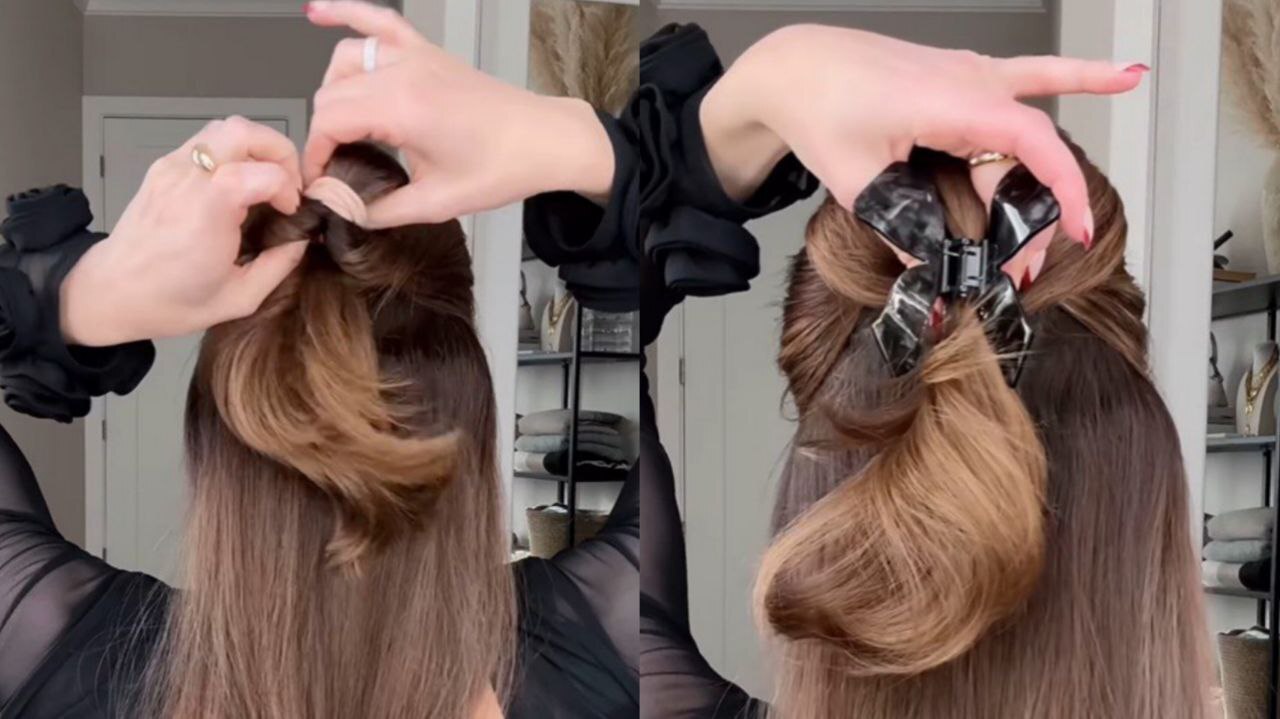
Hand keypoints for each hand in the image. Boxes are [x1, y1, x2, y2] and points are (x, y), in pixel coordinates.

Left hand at [60, 116, 306, 346]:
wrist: (111, 292)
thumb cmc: (172, 302)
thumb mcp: (240, 298)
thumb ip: (279, 265)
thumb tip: (301, 239)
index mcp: (208, 211)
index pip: (268, 173)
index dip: (291, 191)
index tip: (290, 214)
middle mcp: (188, 179)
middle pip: (245, 132)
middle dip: (279, 152)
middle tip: (286, 183)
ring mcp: (172, 167)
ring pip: (225, 128)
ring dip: (255, 147)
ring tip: (264, 179)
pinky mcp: (163, 167)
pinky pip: (206, 141)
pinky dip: (232, 152)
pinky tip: (236, 184)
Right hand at [302, 0, 614, 226]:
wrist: (545, 141)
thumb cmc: (504, 165)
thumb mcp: (438, 202)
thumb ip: (383, 210)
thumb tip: (348, 212)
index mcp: (403, 108)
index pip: (328, 122)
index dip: (315, 155)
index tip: (319, 181)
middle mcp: (405, 73)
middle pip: (330, 93)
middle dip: (324, 132)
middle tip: (335, 167)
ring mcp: (416, 56)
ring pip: (345, 60)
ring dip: (333, 90)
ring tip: (341, 128)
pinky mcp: (429, 52)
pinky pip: (379, 20)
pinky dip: (347, 13)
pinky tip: (319, 12)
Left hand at [700, 24, 1146, 245]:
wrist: (796, 66)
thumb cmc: (819, 108)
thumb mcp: (858, 184)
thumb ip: (901, 231)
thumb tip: (931, 278)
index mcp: (952, 102)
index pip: (1031, 145)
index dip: (1060, 191)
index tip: (1072, 232)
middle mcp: (972, 81)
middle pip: (1034, 146)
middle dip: (1043, 205)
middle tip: (1036, 259)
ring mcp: (971, 75)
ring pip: (1039, 112)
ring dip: (1056, 166)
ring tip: (1076, 212)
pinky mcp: (962, 79)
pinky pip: (1029, 81)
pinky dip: (1074, 79)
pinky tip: (1124, 76)